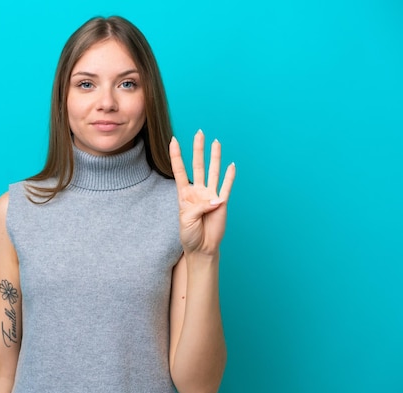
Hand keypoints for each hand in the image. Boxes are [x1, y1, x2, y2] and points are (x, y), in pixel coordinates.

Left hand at [169, 130, 235, 255]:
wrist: (201, 247)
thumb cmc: (189, 234)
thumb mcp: (186, 220)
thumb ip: (199, 208)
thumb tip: (217, 200)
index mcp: (184, 194)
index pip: (179, 170)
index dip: (176, 156)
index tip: (173, 140)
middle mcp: (198, 191)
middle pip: (198, 165)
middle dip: (198, 149)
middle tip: (199, 133)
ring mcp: (210, 195)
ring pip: (213, 172)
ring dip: (215, 157)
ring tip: (216, 143)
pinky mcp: (222, 203)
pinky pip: (226, 187)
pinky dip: (230, 176)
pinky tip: (231, 165)